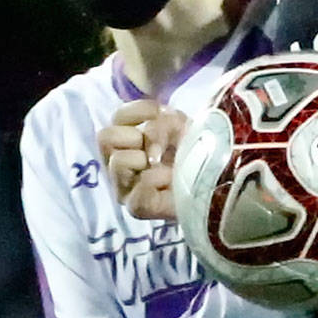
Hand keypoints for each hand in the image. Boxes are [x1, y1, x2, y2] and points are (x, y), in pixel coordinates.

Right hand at [97, 99, 188, 220]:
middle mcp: (117, 163)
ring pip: (118, 162)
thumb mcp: (179, 126)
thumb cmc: (192, 151)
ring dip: (146, 158)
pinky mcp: (137, 207)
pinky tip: (169, 182)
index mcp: (125, 140)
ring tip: (166, 166)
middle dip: (137, 135)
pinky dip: (156, 181)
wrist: (212, 181)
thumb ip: (161, 123)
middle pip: (105, 137)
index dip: (140, 110)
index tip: (162, 113)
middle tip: (158, 147)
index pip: (117, 116)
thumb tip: (149, 151)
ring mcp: (124, 187)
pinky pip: (136, 193)